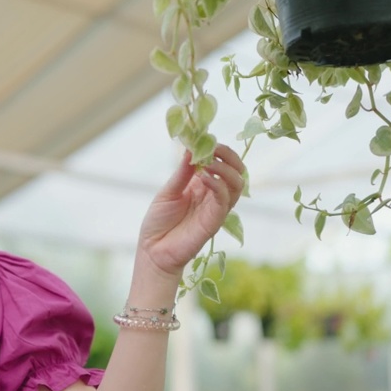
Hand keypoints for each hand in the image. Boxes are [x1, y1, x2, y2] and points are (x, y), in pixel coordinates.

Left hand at [137, 144, 244, 280]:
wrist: (153, 251)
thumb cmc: (158, 222)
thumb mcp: (168, 191)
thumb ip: (182, 172)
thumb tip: (191, 147)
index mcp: (202, 185)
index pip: (221, 162)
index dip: (218, 149)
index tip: (206, 139)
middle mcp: (213, 195)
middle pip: (236, 171)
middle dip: (229, 156)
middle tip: (214, 148)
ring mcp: (216, 208)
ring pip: (237, 184)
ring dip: (226, 169)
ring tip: (208, 163)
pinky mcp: (215, 221)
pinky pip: (225, 200)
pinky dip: (218, 184)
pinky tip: (204, 178)